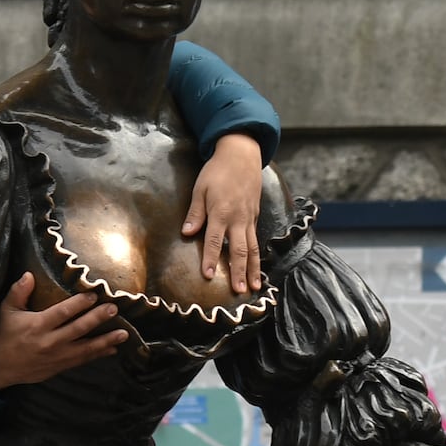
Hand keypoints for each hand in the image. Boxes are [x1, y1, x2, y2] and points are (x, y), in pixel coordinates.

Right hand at [0, 272, 124, 389]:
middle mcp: (49, 341)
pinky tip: (113, 349)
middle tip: (114, 309)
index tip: (94, 295)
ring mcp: (57, 356)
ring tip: (124, 333)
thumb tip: (29, 274)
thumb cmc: (6, 334)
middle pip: (78, 329)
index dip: (80, 304)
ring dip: (106, 341)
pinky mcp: (60, 366)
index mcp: (37, 325)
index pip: (62, 312)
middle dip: (98, 319)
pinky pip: (83, 360)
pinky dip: (99, 354)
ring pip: (86, 348)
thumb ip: (18, 292)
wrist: (0, 367)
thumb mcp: (7, 311)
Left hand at [181, 133, 263, 293]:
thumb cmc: (217, 170)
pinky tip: (258, 268)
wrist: (242, 155)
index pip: (215, 241)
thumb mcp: (200, 188)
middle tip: (240, 291)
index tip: (208, 276)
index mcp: (221, 212)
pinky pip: (257, 240)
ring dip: (254, 269)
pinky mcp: (255, 216)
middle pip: (239, 250)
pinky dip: (258, 256)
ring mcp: (249, 218)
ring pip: (253, 248)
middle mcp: (238, 219)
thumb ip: (195, 213)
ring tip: (255, 287)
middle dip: (239, 272)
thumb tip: (187, 233)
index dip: (210, 259)